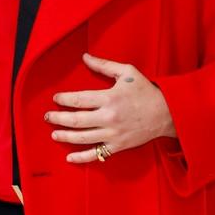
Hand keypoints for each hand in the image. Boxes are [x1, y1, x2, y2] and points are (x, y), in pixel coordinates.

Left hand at [44, 53, 175, 164]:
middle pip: (76, 120)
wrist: (167, 113)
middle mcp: (109, 117)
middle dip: (58, 118)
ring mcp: (113, 134)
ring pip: (82, 138)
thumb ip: (104, 65)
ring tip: (54, 134)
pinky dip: (82, 157)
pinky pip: (96, 154)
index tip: (55, 99)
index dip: (64, 99)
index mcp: (110, 98)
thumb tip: (84, 57)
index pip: (79, 99)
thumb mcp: (127, 72)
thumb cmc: (146, 91)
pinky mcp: (118, 146)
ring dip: (65, 136)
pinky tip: (70, 157)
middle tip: (48, 116)